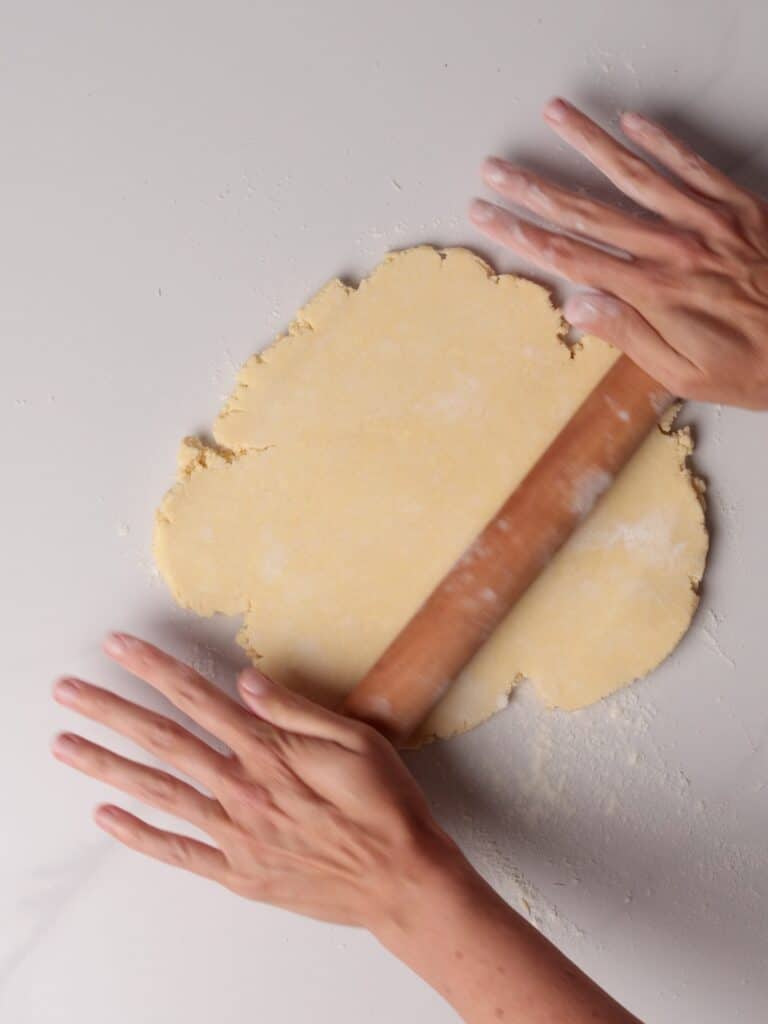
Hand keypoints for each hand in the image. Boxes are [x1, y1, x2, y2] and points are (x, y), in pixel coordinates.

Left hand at [51, 633, 457, 929]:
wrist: (400, 880)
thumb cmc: (384, 804)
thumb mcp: (354, 741)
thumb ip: (295, 710)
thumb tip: (244, 681)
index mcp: (269, 751)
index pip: (197, 697)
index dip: (153, 668)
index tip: (116, 647)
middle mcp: (242, 789)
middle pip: (163, 741)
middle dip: (110, 712)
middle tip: (67, 693)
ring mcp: (235, 833)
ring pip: (159, 793)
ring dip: (107, 767)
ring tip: (65, 747)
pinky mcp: (238, 870)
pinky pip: (178, 851)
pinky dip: (139, 835)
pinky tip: (106, 818)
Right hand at [470, 97, 767, 409]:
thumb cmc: (752, 366)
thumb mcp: (683, 374)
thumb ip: (629, 336)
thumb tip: (578, 309)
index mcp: (651, 293)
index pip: (570, 256)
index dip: (522, 233)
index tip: (488, 215)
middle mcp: (672, 249)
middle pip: (588, 210)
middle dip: (534, 188)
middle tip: (496, 168)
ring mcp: (705, 221)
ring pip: (634, 174)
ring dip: (589, 143)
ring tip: (555, 115)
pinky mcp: (737, 206)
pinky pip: (691, 165)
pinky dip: (661, 141)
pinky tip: (633, 122)